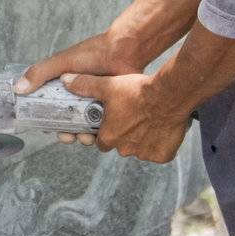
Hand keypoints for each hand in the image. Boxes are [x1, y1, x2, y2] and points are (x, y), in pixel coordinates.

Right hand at [19, 33, 144, 144]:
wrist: (124, 51)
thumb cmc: (93, 52)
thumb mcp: (62, 62)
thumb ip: (40, 73)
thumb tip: (18, 89)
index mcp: (63, 85)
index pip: (50, 106)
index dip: (47, 119)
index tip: (46, 128)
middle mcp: (77, 95)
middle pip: (67, 120)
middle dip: (65, 132)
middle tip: (67, 136)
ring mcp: (94, 101)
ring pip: (84, 125)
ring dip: (81, 135)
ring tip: (84, 137)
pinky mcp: (110, 107)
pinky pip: (102, 124)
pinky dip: (98, 132)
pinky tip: (96, 134)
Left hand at [59, 72, 188, 163]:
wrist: (169, 96)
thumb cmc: (138, 92)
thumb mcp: (108, 86)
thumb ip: (85, 85)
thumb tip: (65, 80)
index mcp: (109, 137)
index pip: (102, 141)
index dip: (106, 132)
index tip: (114, 121)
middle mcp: (125, 149)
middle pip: (121, 146)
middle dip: (126, 135)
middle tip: (134, 117)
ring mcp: (145, 154)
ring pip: (140, 148)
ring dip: (143, 138)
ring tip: (149, 120)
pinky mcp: (162, 155)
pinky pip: (159, 152)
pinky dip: (160, 143)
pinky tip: (161, 128)